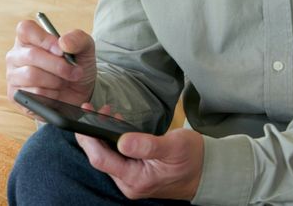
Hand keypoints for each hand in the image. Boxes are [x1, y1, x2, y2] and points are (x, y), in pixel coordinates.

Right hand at [5, 19, 96, 108]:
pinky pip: (33, 94)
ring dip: (56, 81)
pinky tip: (55, 93)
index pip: (25, 29)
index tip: (61, 51)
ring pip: (32, 75)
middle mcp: (16, 55)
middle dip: (58, 66)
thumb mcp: (84, 49)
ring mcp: (13, 75)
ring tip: (63, 82)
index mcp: (28, 38)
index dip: (44, 39)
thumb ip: (78, 39)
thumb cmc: (76, 66)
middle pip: (32, 55)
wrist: (79, 94)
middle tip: (74, 72)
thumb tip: (63, 42)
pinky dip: (51, 95)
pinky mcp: (15, 94)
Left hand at [76, 107, 203, 200]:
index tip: (84, 118)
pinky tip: (114, 124)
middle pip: (100, 158)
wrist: (208, 172)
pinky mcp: (134, 174)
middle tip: (91, 109)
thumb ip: (147, 145)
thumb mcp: (173, 146)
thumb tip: (122, 141)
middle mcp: (130, 183)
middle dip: (92, 133)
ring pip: (106, 157)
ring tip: (103, 112)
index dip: (89, 139)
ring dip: (101, 135)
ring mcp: (131, 180)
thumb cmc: (193, 159)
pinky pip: (116, 157)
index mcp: (136, 179)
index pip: (101, 160)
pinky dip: (111, 140)